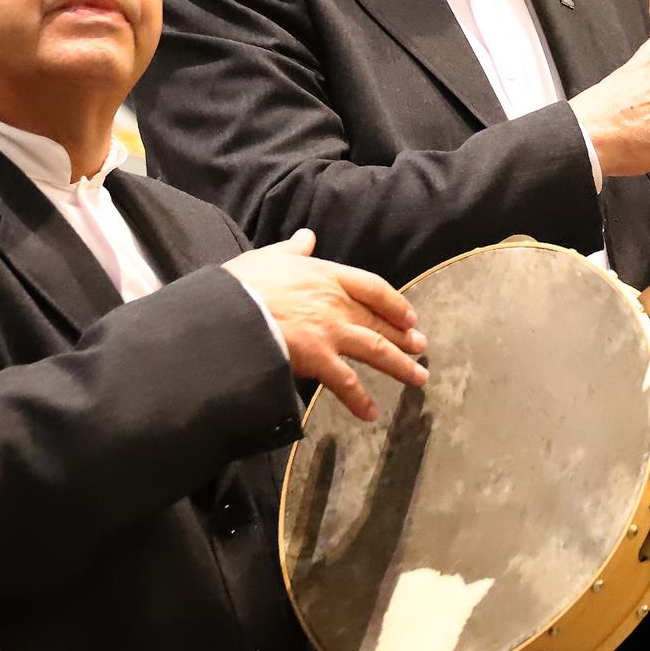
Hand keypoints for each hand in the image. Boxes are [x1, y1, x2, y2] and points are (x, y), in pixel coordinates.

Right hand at [222, 229, 425, 421]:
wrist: (228, 313)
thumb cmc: (243, 284)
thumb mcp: (269, 257)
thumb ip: (293, 250)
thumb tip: (307, 237)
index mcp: (327, 276)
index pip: (373, 287)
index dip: (394, 302)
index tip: (410, 316)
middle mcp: (336, 304)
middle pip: (379, 321)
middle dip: (403, 336)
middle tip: (421, 347)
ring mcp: (331, 332)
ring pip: (376, 350)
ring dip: (400, 366)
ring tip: (419, 378)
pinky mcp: (319, 359)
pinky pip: (347, 382)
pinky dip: (360, 399)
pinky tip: (371, 413)